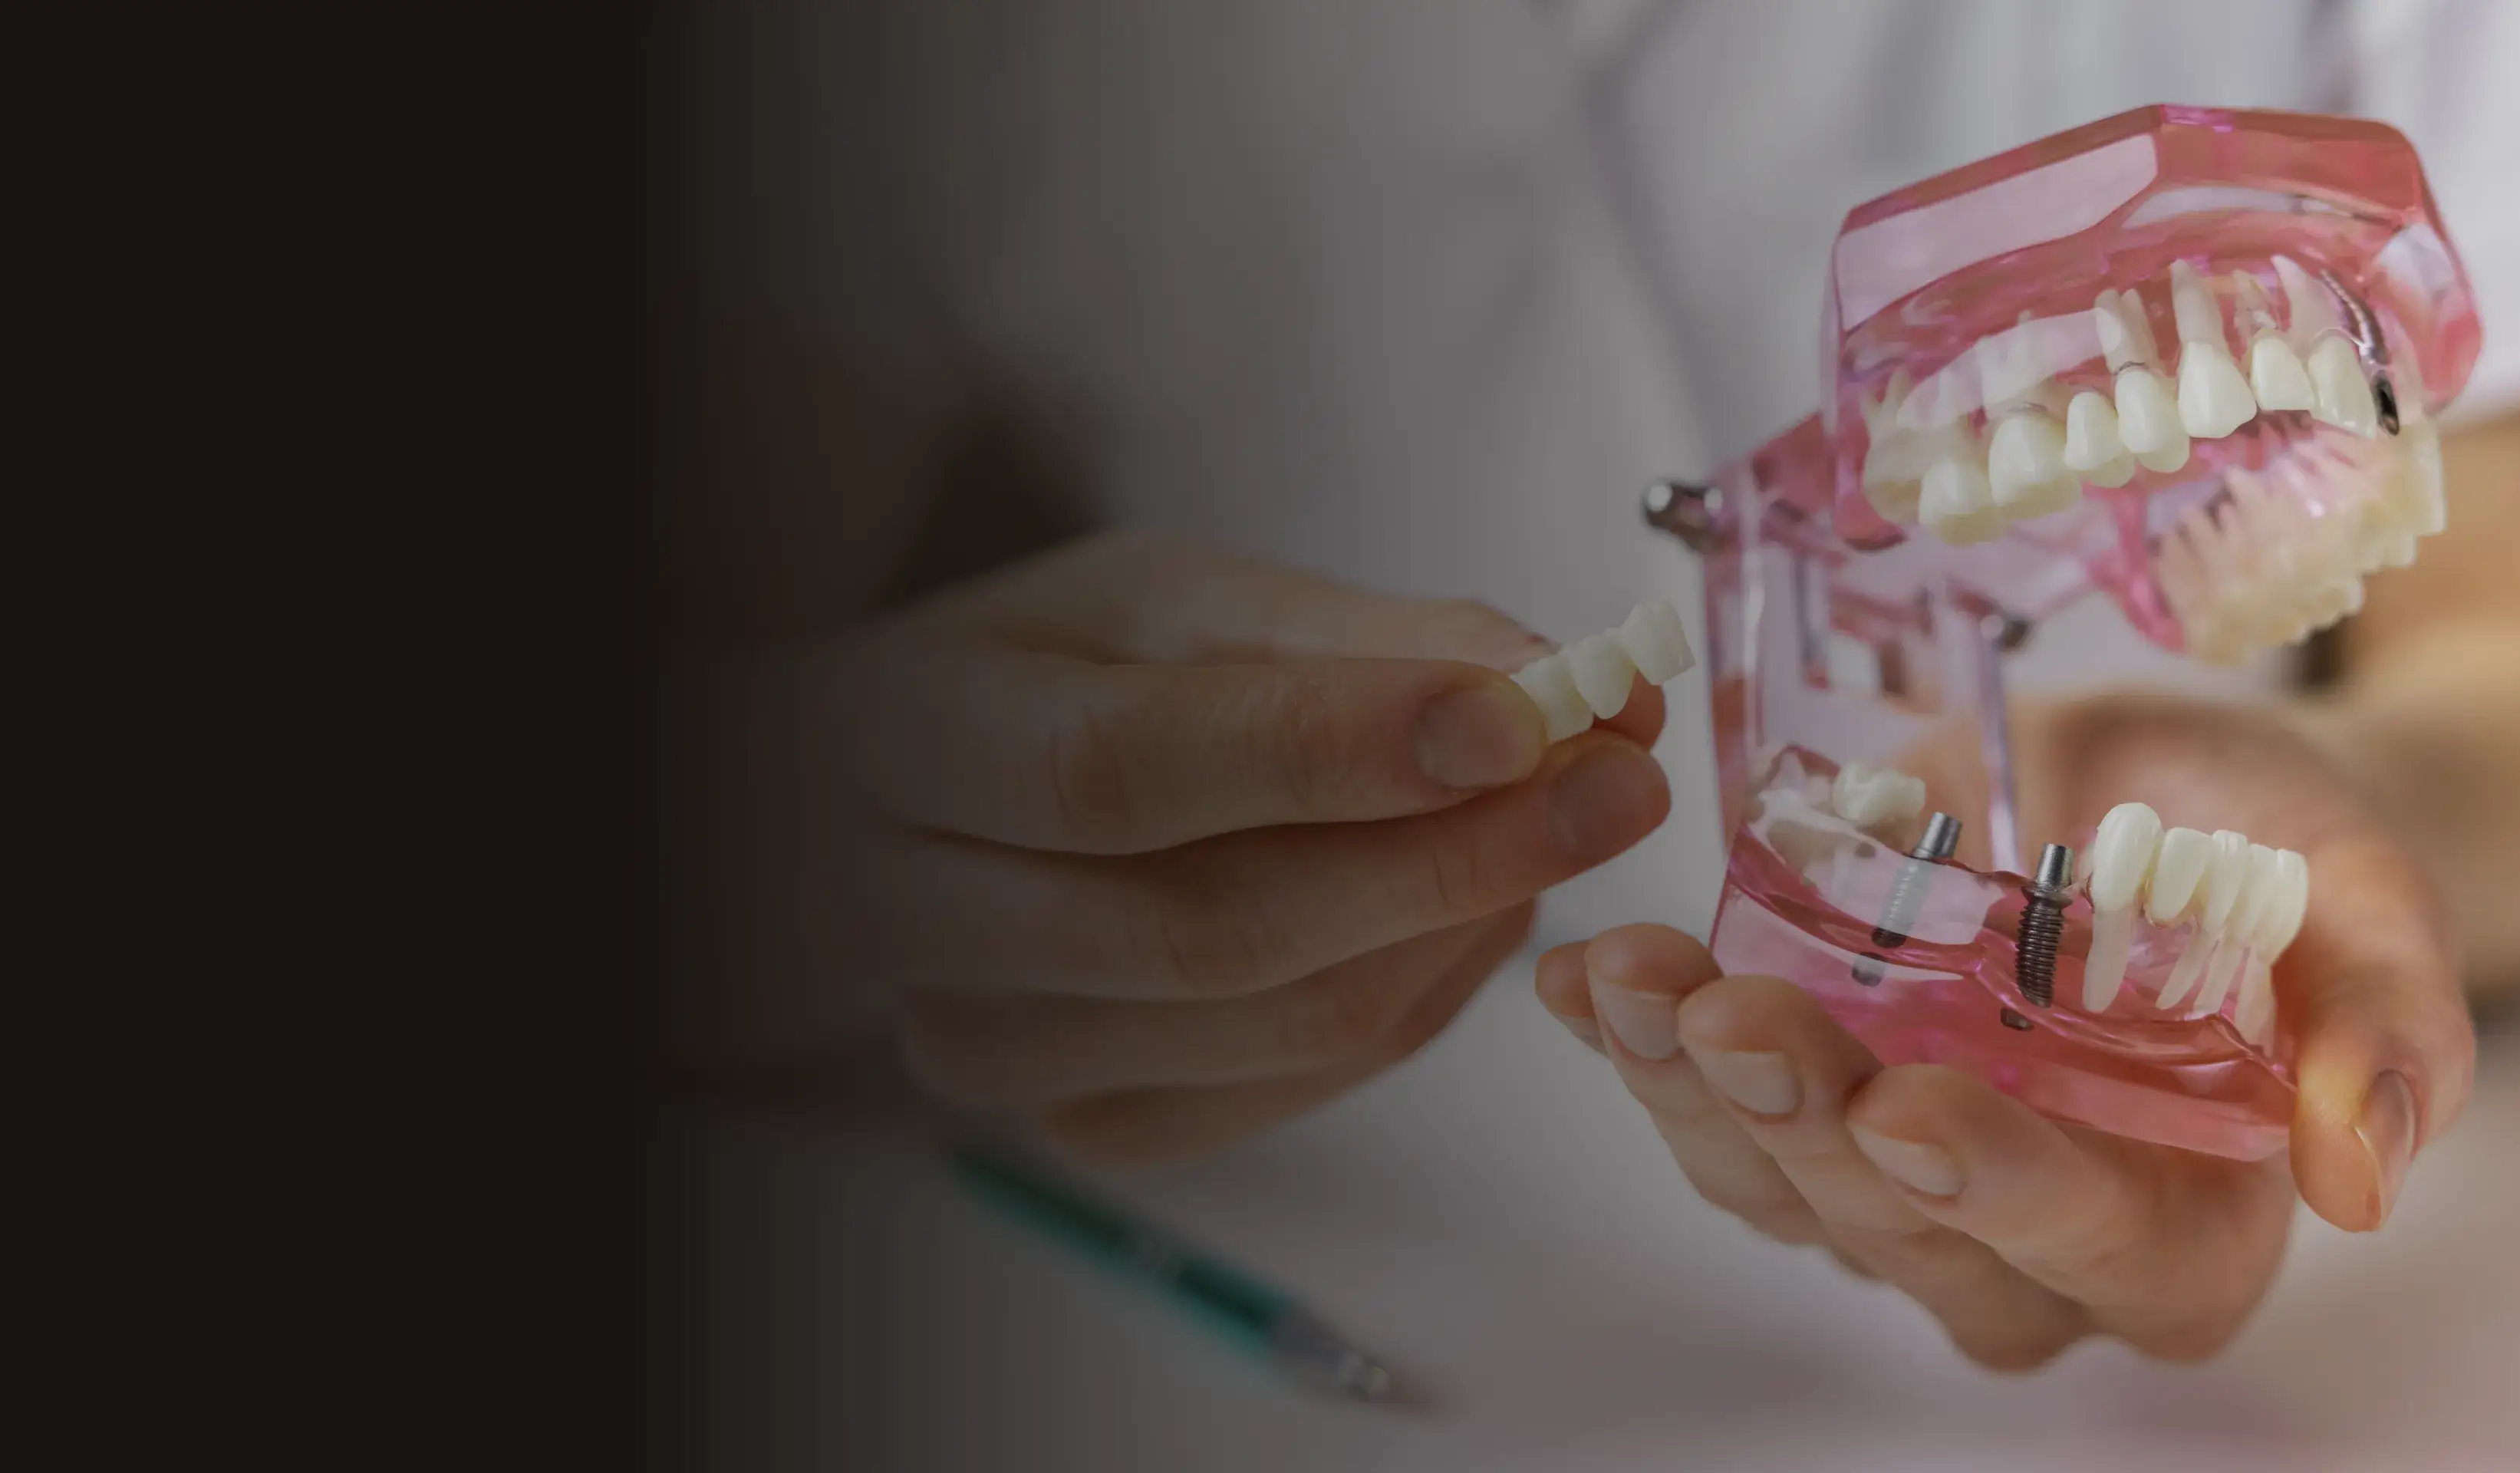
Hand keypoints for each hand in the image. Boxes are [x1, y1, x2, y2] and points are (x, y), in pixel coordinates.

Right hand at [704, 531, 1675, 1162]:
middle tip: (1621, 777)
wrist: (939, 803)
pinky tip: (1465, 900)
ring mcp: (998, 1052)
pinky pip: (1306, 1080)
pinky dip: (1423, 986)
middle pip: (1211, 928)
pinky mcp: (1088, 1129)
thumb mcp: (1174, 603)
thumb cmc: (1055, 674)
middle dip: (1449, 854)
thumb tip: (1556, 687)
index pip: (1121, 770)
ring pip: (1282, 1021)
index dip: (1333, 750)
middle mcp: (912, 924)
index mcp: (898, 741)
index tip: (1525, 715)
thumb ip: (1358, 642)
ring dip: (1458, 921)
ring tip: (1558, 811)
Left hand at [1534, 693, 2474, 1367]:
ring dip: (1684, 1085)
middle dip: (1803, 1121)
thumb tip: (2360, 1175)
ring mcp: (1891, 1187)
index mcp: (2181, 1231)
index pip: (2091, 1245)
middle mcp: (2022, 1243)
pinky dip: (1631, 1040)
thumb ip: (2381, 1028)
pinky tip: (1584, 976)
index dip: (1998, 1188)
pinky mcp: (1797, 1112)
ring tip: (1631, 978)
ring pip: (1772, 1182)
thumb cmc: (2279, 856)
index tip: (1909, 1109)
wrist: (2161, 790)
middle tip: (1732, 1014)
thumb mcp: (2364, 904)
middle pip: (1898, 1228)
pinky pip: (1700, 1106)